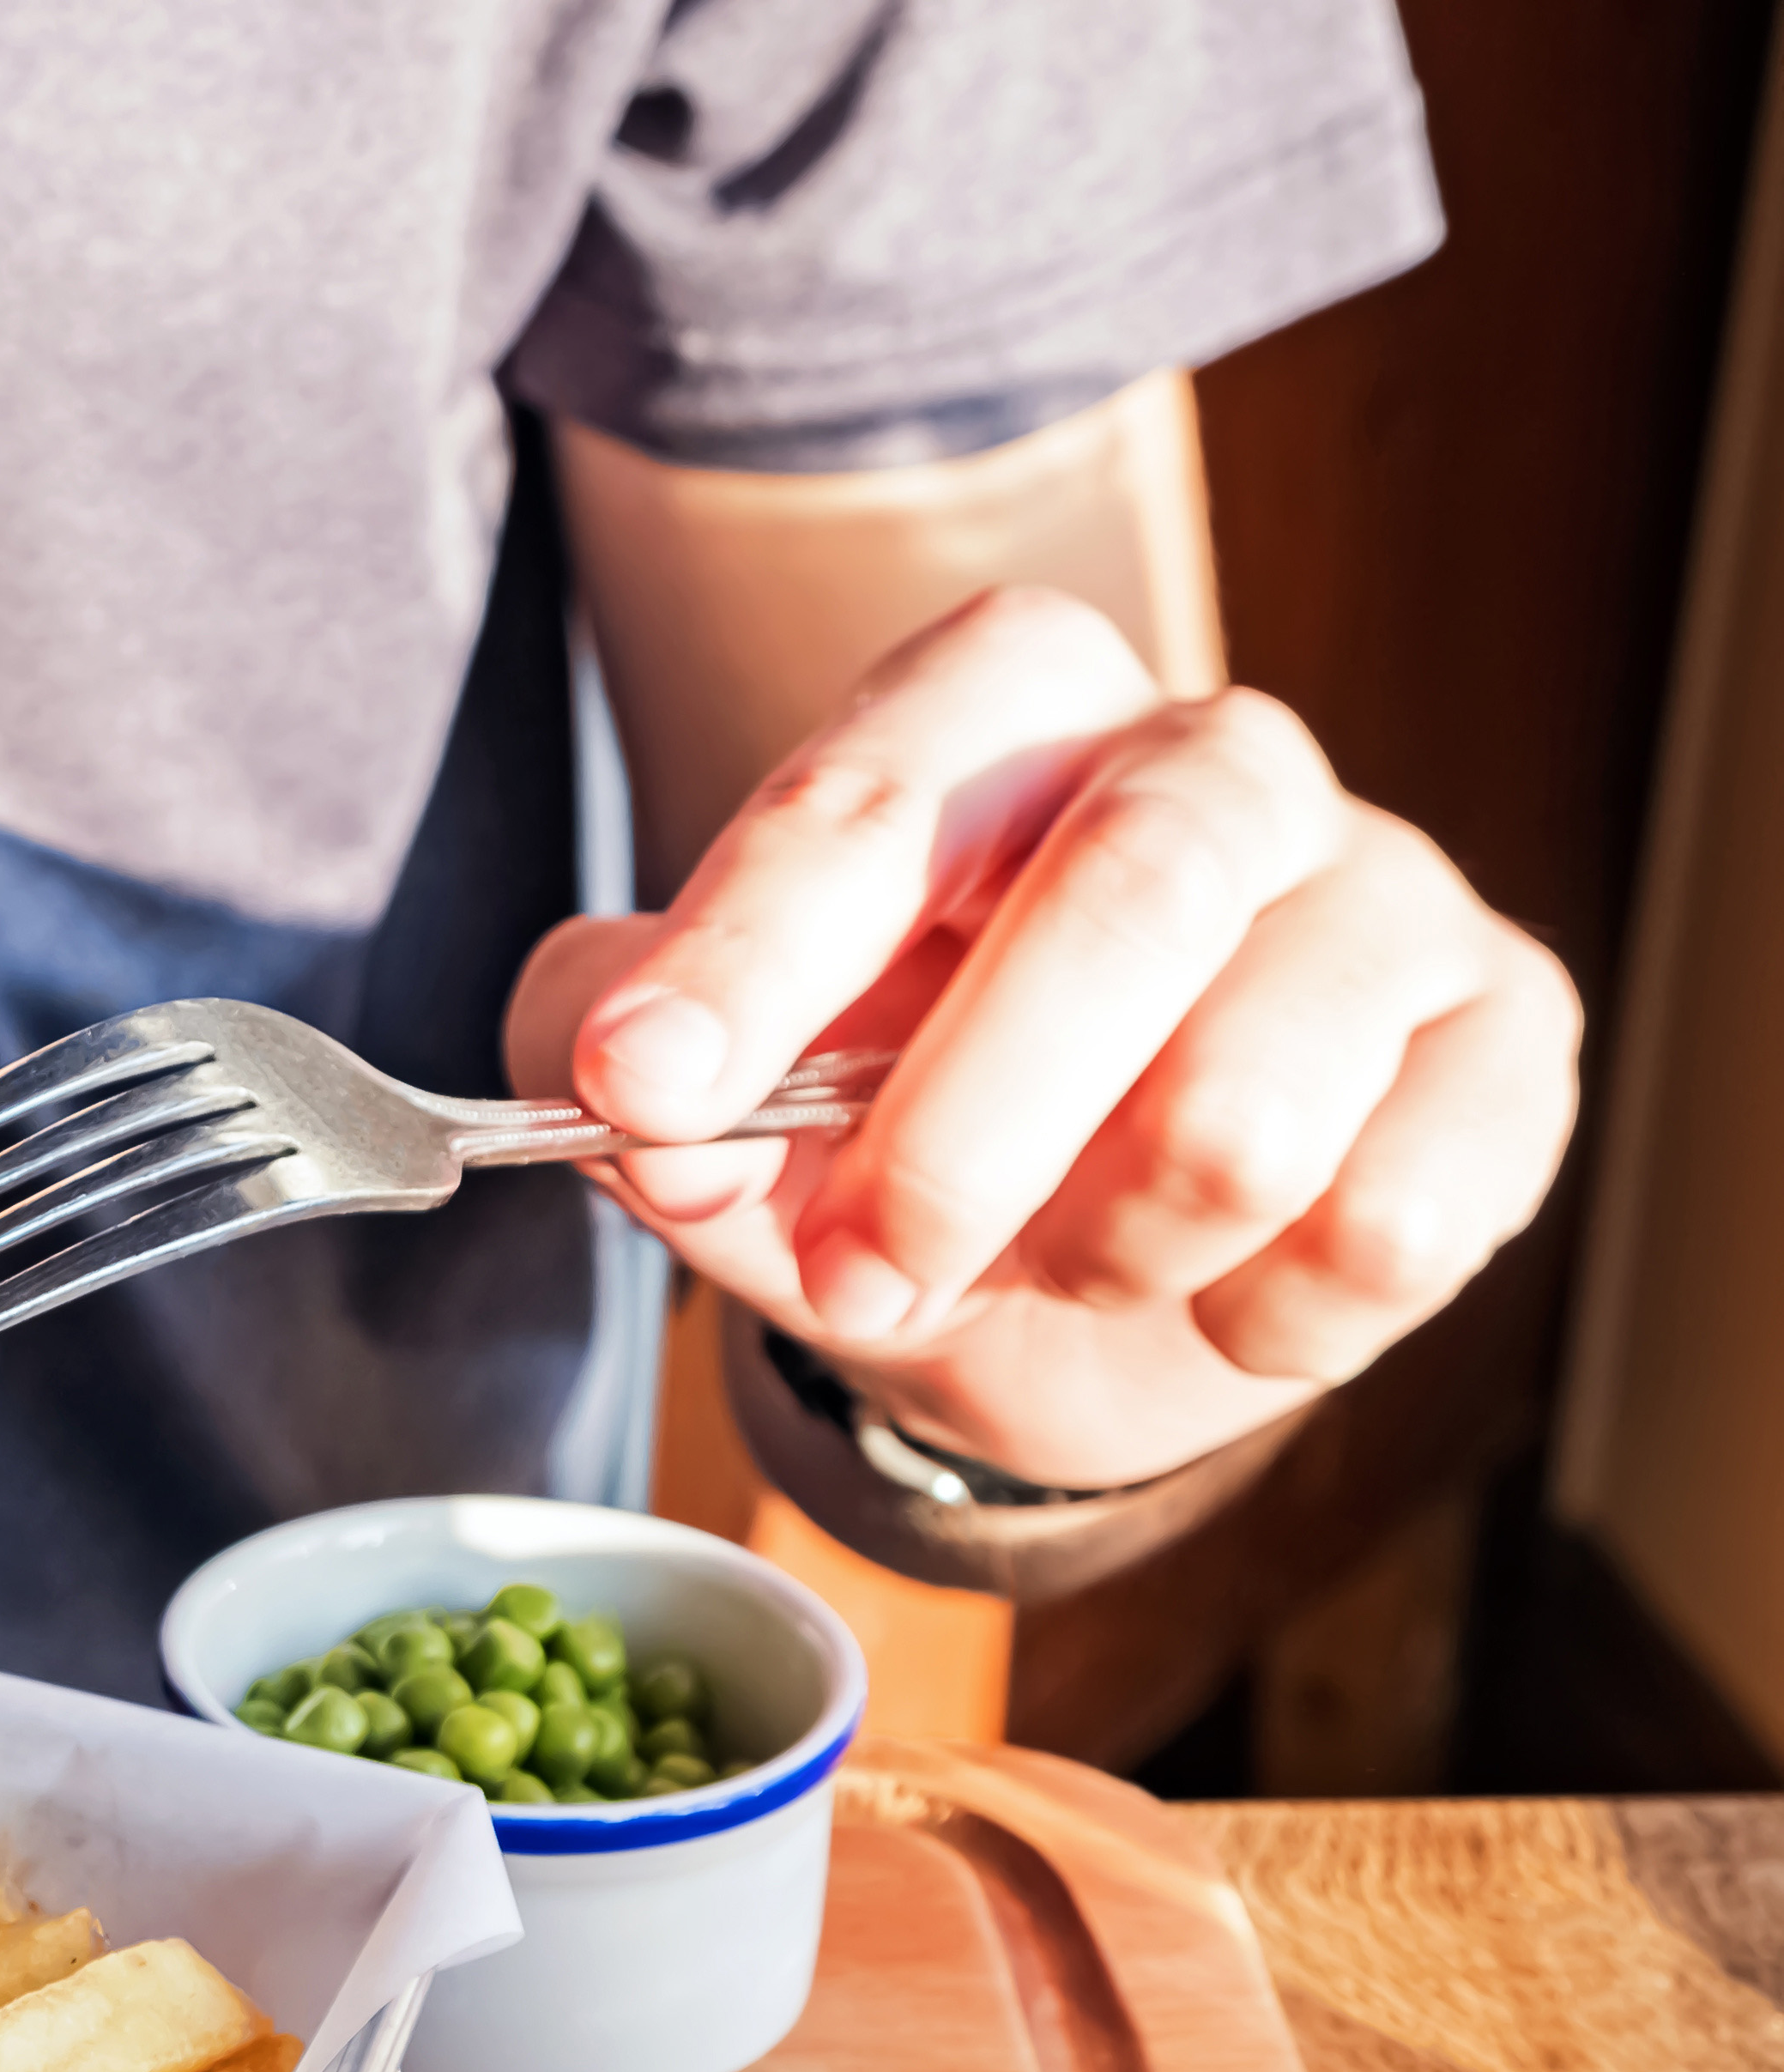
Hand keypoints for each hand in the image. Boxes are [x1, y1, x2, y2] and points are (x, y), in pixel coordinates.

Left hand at [504, 586, 1578, 1487]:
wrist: (1076, 1276)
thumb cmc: (885, 1117)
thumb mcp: (709, 1086)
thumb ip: (615, 1060)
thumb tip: (648, 1126)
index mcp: (1005, 704)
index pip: (879, 793)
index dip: (750, 949)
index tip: (640, 1082)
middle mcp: (1221, 756)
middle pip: (1124, 900)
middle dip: (953, 1139)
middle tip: (852, 1278)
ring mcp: (1392, 895)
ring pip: (1253, 1110)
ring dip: (1103, 1247)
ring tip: (1058, 1257)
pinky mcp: (1508, 1049)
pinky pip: (1377, 1228)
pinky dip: (1249, 1315)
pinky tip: (1207, 1286)